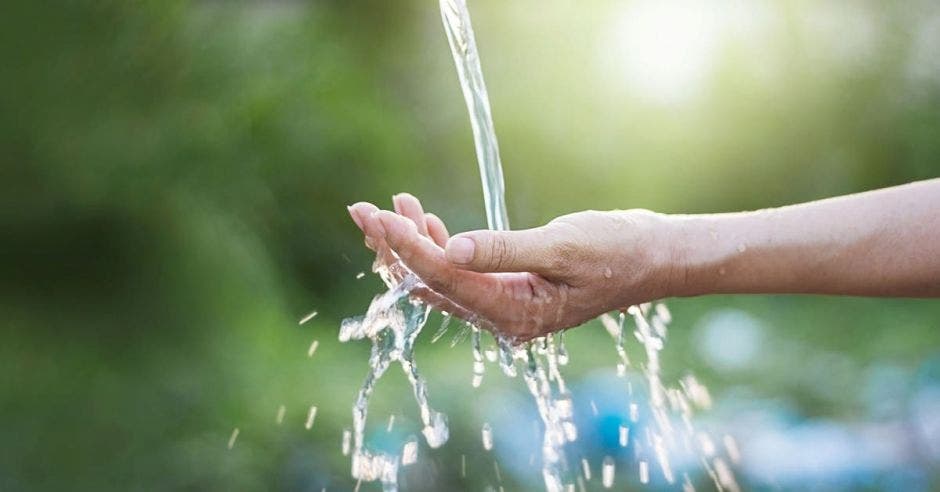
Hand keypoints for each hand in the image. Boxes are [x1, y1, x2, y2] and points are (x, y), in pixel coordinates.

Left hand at [348, 194, 675, 340]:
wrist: (653, 257)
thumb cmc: (618, 250)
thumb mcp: (563, 246)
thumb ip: (504, 249)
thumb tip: (448, 248)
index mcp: (515, 313)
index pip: (444, 280)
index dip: (406, 247)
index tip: (376, 216)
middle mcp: (502, 317)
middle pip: (430, 286)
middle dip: (394, 248)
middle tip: (361, 210)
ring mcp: (503, 306)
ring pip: (440, 280)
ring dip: (412, 244)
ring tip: (390, 205)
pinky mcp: (507, 289)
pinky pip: (459, 273)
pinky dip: (438, 245)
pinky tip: (424, 218)